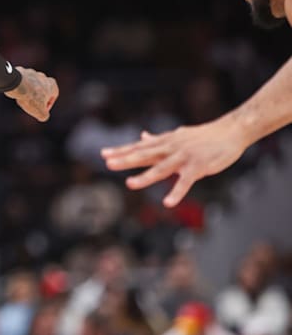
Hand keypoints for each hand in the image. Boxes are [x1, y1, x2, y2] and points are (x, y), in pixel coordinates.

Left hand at [4, 67, 58, 121]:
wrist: (17, 85)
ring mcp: (32, 73)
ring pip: (31, 85)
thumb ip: (44, 115)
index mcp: (52, 84)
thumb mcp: (40, 112)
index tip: (41, 110)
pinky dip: (20, 87)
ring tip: (23, 99)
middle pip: (42, 90)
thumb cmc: (31, 97)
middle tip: (31, 105)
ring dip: (28, 92)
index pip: (53, 96)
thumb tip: (42, 116)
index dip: (48, 105)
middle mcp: (43, 77)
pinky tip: (16, 93)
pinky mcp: (21, 72)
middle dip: (37, 98)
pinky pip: (22, 82)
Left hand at [101, 119, 249, 207]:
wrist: (231, 131)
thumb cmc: (203, 136)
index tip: (103, 154)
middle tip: (107, 163)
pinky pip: (186, 182)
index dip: (121, 150)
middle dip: (126, 159)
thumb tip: (143, 136)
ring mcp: (184, 157)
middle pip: (145, 154)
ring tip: (129, 184)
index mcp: (165, 142)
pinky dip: (177, 192)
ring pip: (161, 168)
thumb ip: (159, 139)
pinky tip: (167, 203)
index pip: (139, 146)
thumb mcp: (178, 135)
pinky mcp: (199, 167)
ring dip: (145, 177)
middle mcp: (171, 148)